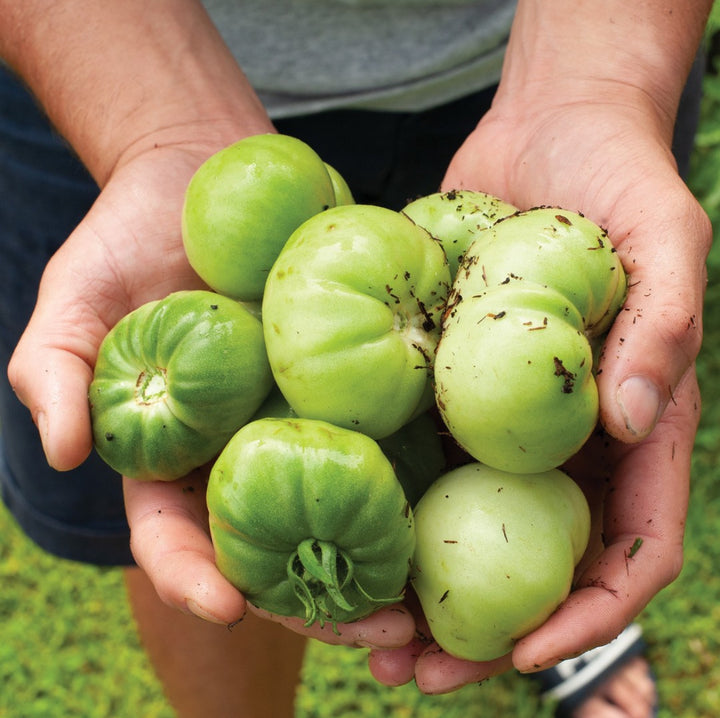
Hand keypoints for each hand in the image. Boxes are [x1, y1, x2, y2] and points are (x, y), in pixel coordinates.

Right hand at [6, 137, 415, 651]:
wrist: (205, 169)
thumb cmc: (130, 233)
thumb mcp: (77, 294)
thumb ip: (57, 370)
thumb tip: (60, 453)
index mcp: (177, 450)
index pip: (179, 533)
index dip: (194, 577)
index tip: (226, 607)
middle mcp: (246, 445)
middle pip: (279, 544)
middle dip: (319, 602)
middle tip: (375, 639)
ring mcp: (305, 414)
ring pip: (344, 508)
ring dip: (386, 564)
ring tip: (429, 606)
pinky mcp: (356, 373)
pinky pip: (390, 432)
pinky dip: (420, 477)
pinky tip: (458, 509)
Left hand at [366, 78, 708, 690]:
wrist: (551, 127)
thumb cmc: (620, 175)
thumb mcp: (665, 235)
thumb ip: (663, 324)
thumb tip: (634, 420)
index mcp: (634, 427)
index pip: (631, 548)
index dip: (587, 617)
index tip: (518, 656)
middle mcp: (566, 435)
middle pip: (533, 561)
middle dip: (481, 629)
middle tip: (412, 672)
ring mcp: (502, 410)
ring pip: (467, 524)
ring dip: (420, 587)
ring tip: (363, 633)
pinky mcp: (448, 375)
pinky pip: (420, 449)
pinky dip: (387, 500)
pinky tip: (336, 524)